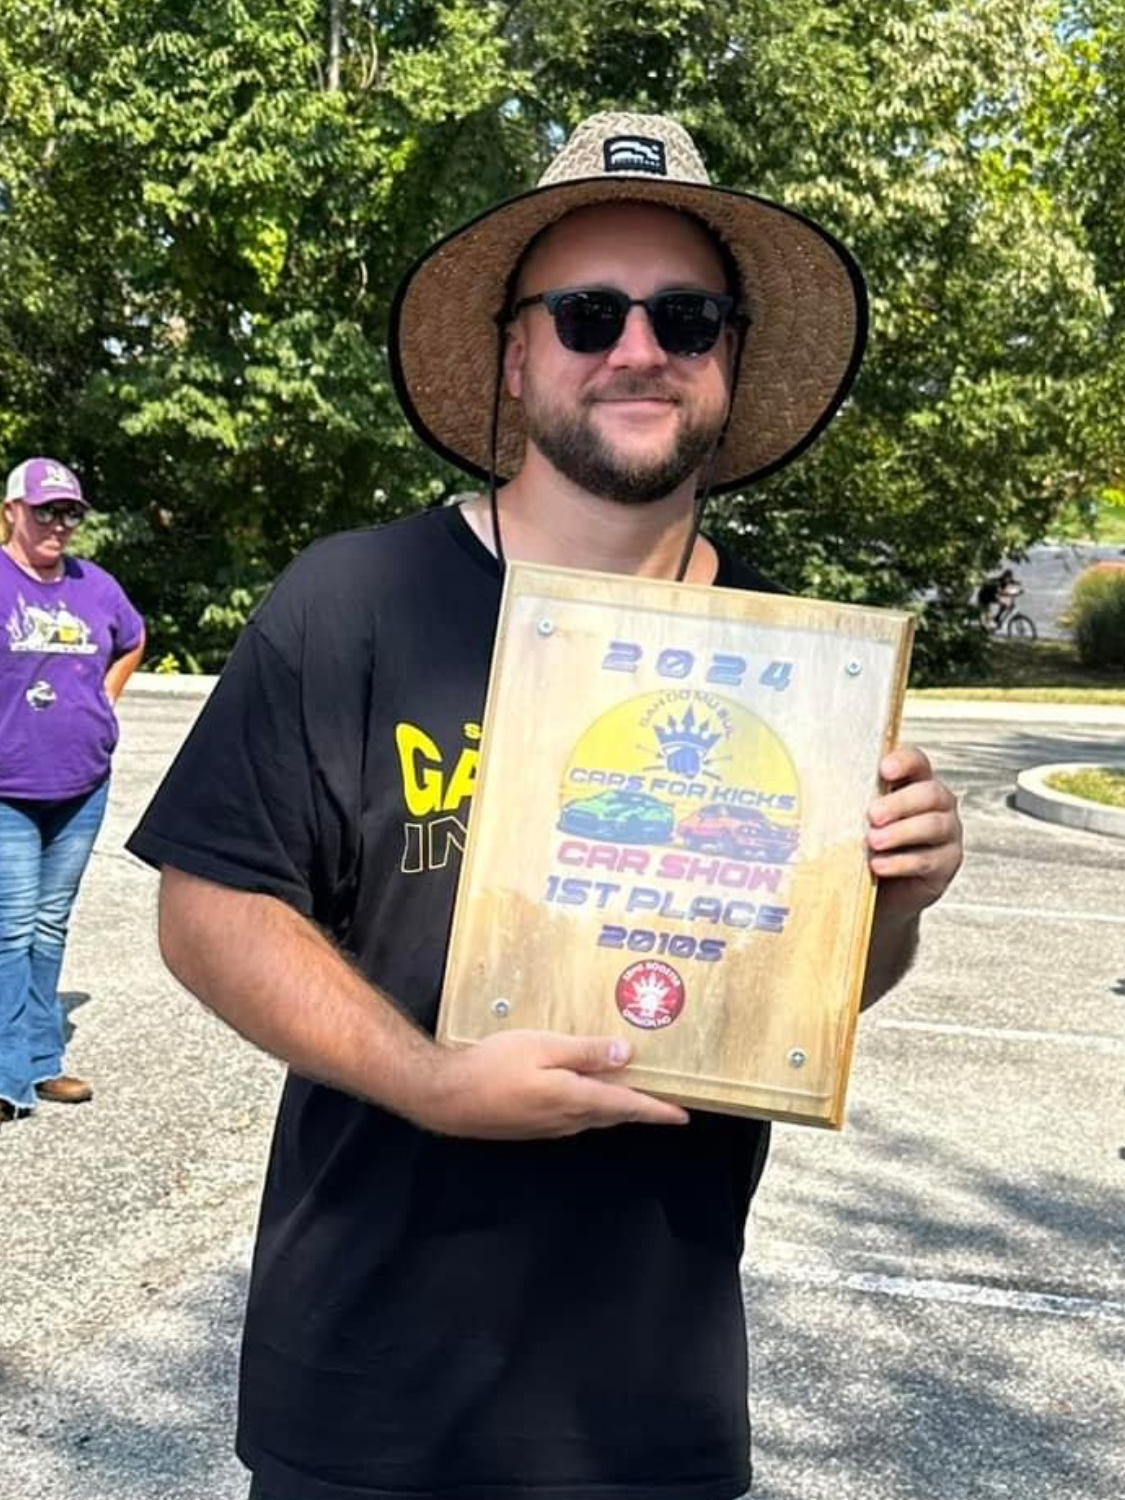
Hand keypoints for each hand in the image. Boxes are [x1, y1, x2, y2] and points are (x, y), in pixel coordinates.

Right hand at [418, 1029, 689, 1139]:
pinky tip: (588, 1090)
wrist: (447, 1097)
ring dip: (617, 1106)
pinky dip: (592, 1105)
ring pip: (594, 1116)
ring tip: (633, 1090)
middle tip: (665, 1097)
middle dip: (642, 1107)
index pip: (628, 1105)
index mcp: (575, 1098)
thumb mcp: (541, 1047)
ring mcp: (550, 1127)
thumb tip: (627, 1055)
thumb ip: (585, 1052)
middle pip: (615, 1113)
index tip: (683, 1114)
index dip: (657, 1109)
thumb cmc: (492, 1065)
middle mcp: (568, 1120)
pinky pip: (575, 1117)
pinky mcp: (534, 1127)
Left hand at [867, 745, 962, 922]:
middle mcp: (936, 804)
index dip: (904, 762)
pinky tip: (879, 865)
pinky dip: (901, 862)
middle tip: (872, 815)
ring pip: (934, 825)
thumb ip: (850, 802)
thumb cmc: (864, 845)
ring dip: (901, 832)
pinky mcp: (946, 863)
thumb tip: (812, 790)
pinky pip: (929, 859)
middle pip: (930, 793)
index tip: (884, 770)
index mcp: (913, 783)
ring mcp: (946, 833)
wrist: (878, 891)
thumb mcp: (855, 819)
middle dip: (900, 803)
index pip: (917, 762)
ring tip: (873, 841)